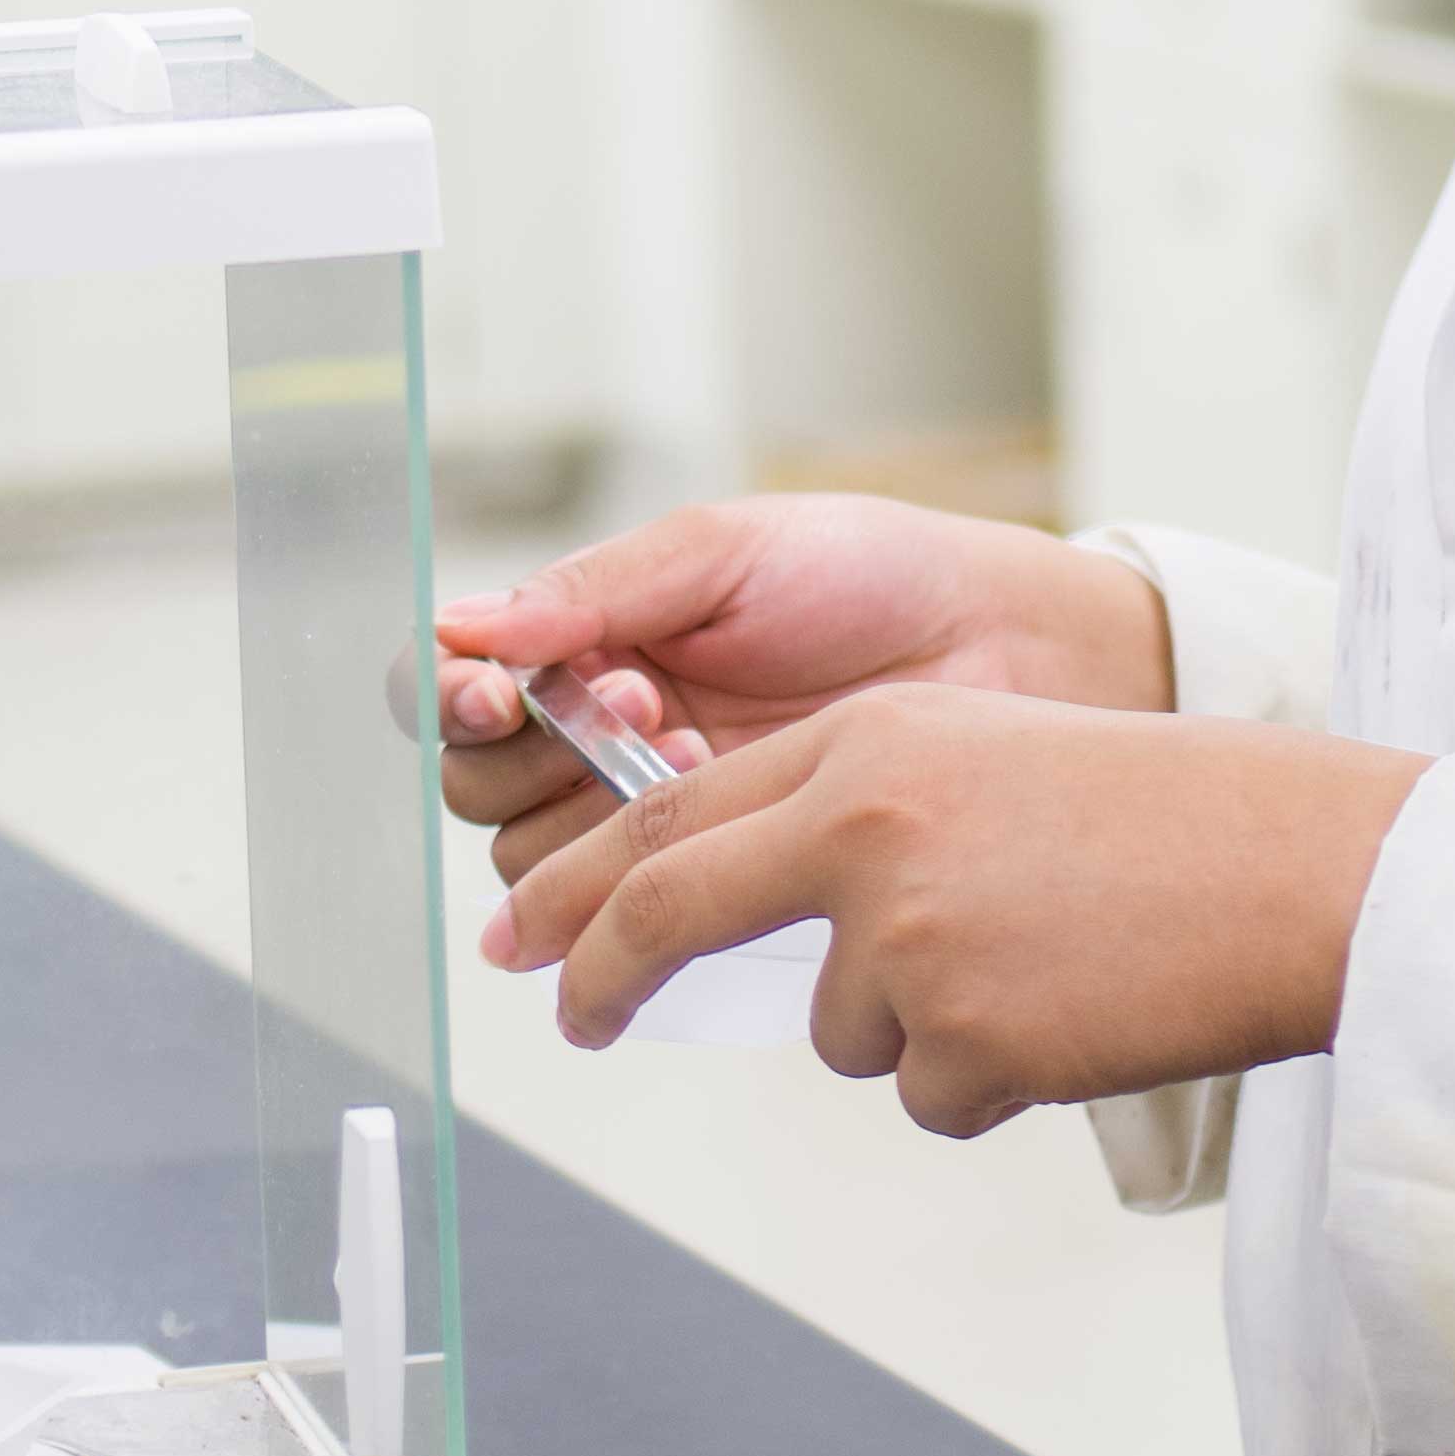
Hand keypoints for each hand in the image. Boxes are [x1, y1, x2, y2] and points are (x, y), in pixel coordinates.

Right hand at [433, 493, 1170, 891]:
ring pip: (540, 855)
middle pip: (486, 782)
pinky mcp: (717, 872)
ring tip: (696, 747)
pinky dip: (652, 861)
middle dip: (538, 752)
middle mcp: (608, 726)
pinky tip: (721, 799)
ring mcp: (660, 806)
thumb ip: (598, 589)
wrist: (1000, 646)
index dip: (454, 694)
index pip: (464, 680)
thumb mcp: (725, 550)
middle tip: (641, 709)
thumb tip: (465, 623)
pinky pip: (631, 905)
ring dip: (595, 810)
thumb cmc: (873, 574)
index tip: (498, 690)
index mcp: (597, 633)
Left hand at [479, 680, 1426, 1136]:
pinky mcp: (956, 1037)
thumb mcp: (985, 765)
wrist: (1289, 867)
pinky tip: (1073, 1011)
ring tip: (1042, 964)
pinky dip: (989, 1075)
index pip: (678, 817)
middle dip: (599, 970)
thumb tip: (750, 908)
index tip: (531, 933)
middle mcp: (861, 825)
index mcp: (868, 743)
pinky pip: (927, 1090)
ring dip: (916, 1026)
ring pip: (839, 1027)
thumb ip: (856, 816)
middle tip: (567, 1013)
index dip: (588, 880)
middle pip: (668, 908)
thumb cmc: (1161, 818)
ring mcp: (903, 936)